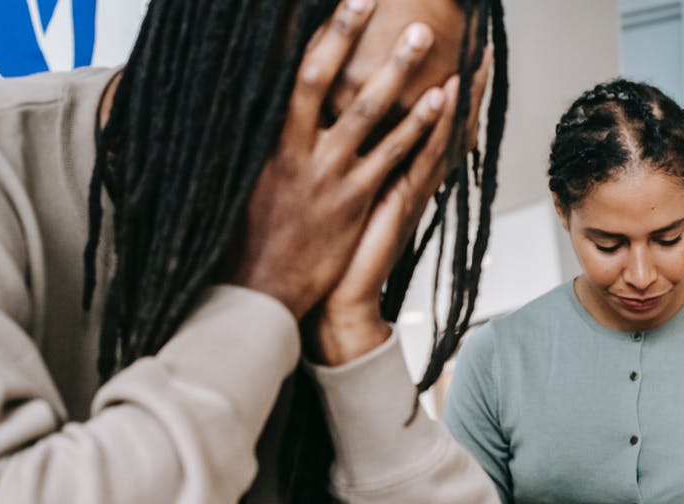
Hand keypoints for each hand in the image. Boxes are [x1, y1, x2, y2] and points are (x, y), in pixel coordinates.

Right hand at [231, 0, 444, 320]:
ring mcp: (332, 178)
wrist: (262, 293)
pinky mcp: (357, 203)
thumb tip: (254, 102)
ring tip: (422, 34)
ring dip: (398, 71)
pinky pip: (396, 156)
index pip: (290, 77)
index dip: (314, 37)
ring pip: (369, 113)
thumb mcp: (241, 184)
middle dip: (348, 34)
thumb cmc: (248, 240)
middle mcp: (300, 154)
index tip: (334, 4)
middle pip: (325, 81)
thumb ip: (257, 144)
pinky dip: (421, 124)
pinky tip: (442, 97)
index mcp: (269, 145)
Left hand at [307, 48, 492, 365]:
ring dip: (462, 93)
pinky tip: (447, 95)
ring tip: (478, 57)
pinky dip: (438, 125)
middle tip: (483, 46)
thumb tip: (340, 131)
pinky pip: (424, 156)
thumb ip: (356, 170)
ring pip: (443, 133)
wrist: (338, 304)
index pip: (431, 125)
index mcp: (399, 176)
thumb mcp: (346, 200)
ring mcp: (410, 190)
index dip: (449, 91)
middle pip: (448, 123)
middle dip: (468, 84)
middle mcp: (411, 180)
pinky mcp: (400, 202)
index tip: (459, 56)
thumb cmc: (334, 256)